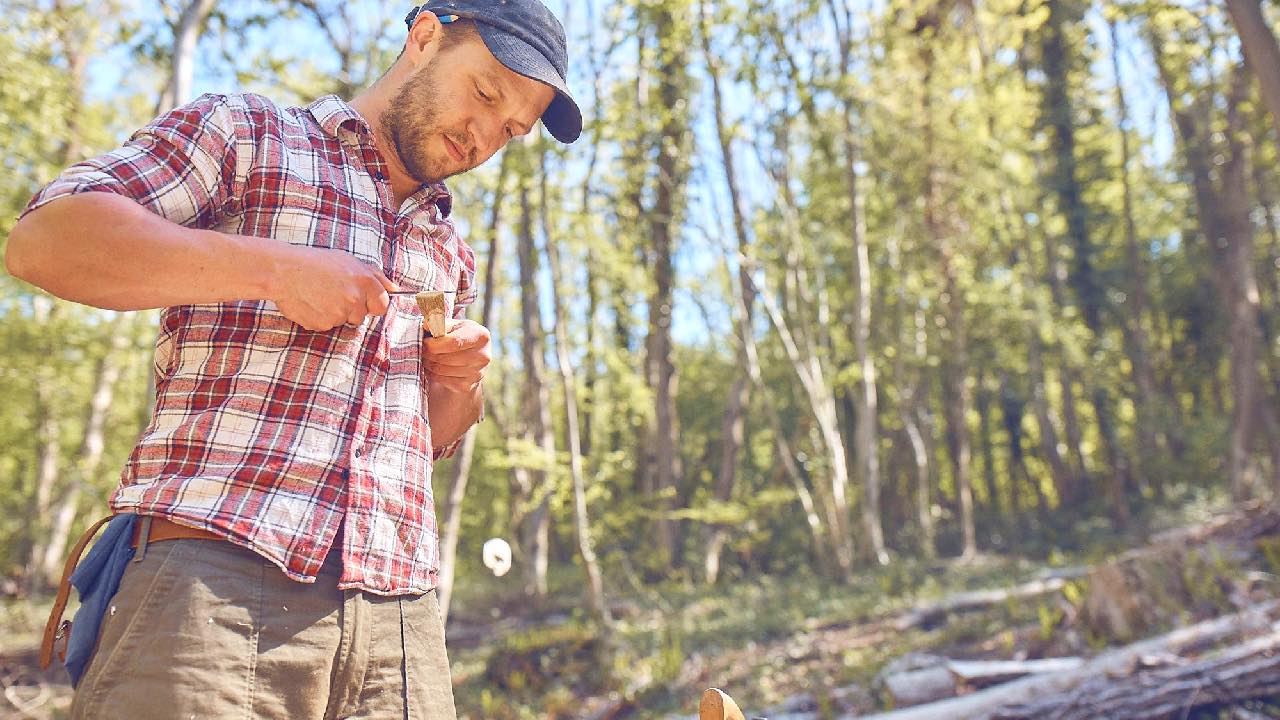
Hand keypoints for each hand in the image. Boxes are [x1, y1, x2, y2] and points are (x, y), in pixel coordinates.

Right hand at [270, 245, 397, 330]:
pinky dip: (320, 317)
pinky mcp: (323, 324)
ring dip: (335, 312)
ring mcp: (338, 314)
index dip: (372, 303)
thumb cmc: (316, 263)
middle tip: (333, 292)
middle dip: (351, 308)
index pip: (382, 306)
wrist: (283, 271)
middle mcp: (354, 299)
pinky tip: (311, 302)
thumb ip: (376, 277)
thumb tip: (395, 290)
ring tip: (319, 294)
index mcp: (364, 281)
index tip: (362, 299)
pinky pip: (327, 325)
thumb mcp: (349, 261)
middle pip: (361, 316)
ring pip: (343, 321)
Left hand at [422, 319, 490, 392]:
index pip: (454, 342)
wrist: (470, 357)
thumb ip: (439, 323)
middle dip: (428, 354)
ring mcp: (477, 373)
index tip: (425, 341)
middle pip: (446, 358)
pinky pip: (443, 380)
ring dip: (429, 364)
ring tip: (426, 357)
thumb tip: (427, 324)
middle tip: (422, 349)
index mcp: (481, 336)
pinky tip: (433, 367)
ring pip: (442, 370)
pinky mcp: (468, 386)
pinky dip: (433, 374)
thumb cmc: (459, 336)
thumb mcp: (453, 326)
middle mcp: (483, 356)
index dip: (435, 343)